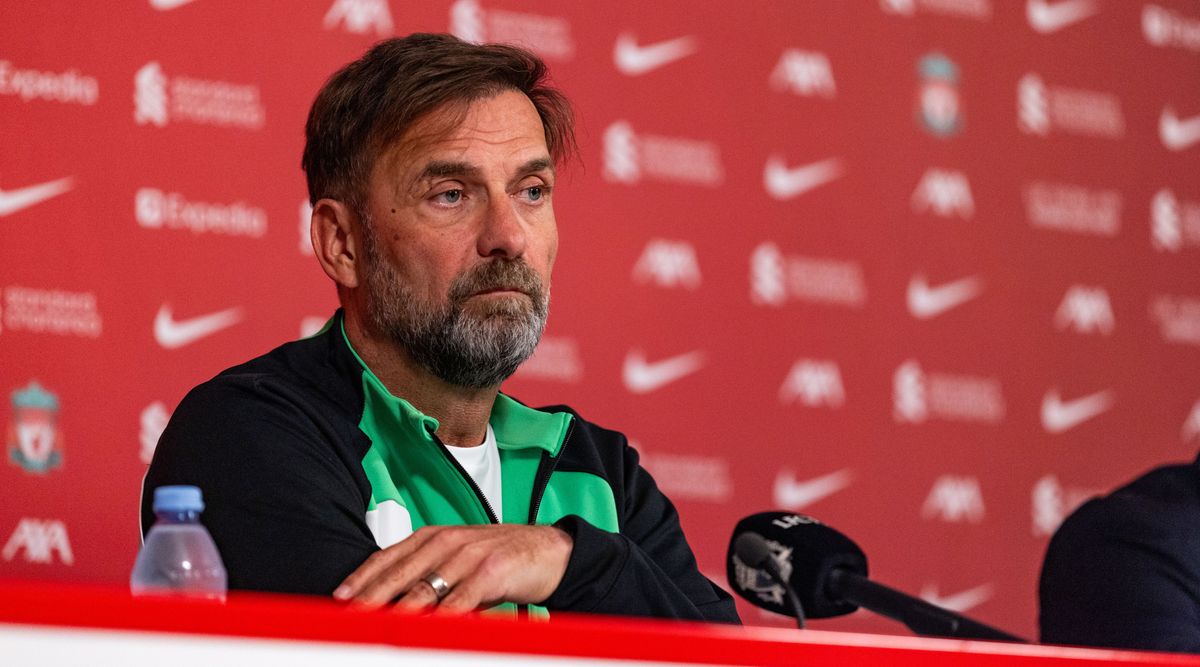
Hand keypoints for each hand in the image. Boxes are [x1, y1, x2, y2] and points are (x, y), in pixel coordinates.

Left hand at [333, 523, 572, 612]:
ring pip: (425, 588)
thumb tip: (388, 599)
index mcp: (433, 536)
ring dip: (400, 612)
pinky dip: (443, 617)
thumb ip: (425, 572)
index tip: (339, 599)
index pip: (388, 556)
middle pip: (400, 574)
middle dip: (371, 599)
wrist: (547, 549)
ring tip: (379, 629)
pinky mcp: (491, 571)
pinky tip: (430, 629)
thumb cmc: (498, 557)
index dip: (362, 578)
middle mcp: (446, 541)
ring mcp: (468, 555)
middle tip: (351, 619)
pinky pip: (461, 600)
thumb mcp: (456, 557)